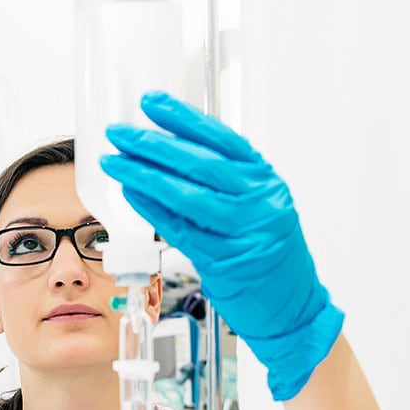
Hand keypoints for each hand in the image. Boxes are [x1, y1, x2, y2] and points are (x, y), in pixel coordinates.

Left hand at [99, 91, 344, 401]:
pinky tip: (131, 193)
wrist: (293, 306)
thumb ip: (225, 182)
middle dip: (155, 145)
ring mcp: (244, 231)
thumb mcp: (258, 207)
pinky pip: (181, 230)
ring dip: (145, 175)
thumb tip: (171, 153)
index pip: (222, 140)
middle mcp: (259, 201)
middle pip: (201, 165)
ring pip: (187, 196)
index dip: (184, 119)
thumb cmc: (269, 255)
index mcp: (266, 181)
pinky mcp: (226, 261)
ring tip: (115, 161)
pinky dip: (153, 210)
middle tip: (120, 133)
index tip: (151, 103)